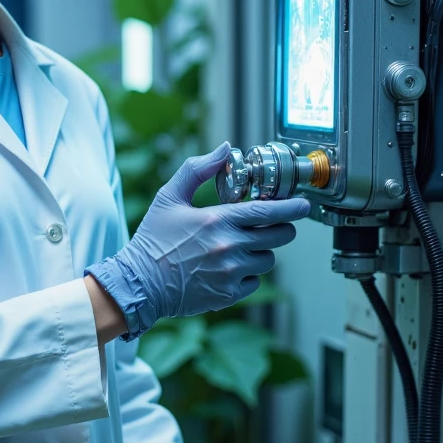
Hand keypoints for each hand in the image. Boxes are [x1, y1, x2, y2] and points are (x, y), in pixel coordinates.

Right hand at [85, 142, 309, 337]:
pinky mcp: (228, 294)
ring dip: (260, 252)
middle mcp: (229, 246)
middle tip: (269, 226)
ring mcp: (230, 272)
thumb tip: (224, 149)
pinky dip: (247, 275)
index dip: (292, 208)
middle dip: (279, 228)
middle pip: (278, 236)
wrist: (139, 284)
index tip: (303, 205)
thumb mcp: (168, 197)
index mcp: (217, 219)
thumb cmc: (153, 240)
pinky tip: (226, 269)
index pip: (269, 212)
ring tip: (237, 248)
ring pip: (268, 259)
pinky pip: (254, 282)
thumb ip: (197, 169)